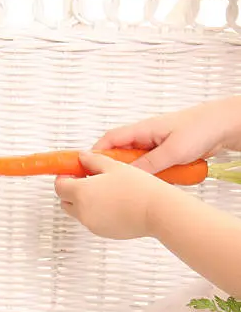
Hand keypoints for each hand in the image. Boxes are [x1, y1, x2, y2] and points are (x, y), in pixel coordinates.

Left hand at [54, 152, 170, 239]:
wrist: (157, 211)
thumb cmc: (138, 189)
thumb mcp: (113, 166)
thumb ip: (92, 160)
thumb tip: (82, 157)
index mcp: (81, 193)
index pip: (59, 187)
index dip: (63, 178)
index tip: (72, 173)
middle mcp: (82, 211)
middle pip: (64, 201)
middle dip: (70, 191)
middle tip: (85, 181)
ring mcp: (92, 224)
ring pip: (77, 212)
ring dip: (82, 202)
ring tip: (102, 191)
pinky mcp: (103, 232)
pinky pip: (91, 221)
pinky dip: (94, 212)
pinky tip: (111, 203)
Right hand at [93, 96, 240, 173]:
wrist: (225, 126)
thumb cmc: (201, 128)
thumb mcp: (172, 151)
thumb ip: (149, 164)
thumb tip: (128, 176)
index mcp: (142, 130)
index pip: (109, 140)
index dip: (95, 153)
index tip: (85, 167)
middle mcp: (145, 137)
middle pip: (120, 154)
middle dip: (115, 169)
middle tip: (109, 183)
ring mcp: (155, 146)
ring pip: (136, 164)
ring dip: (137, 174)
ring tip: (136, 185)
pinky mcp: (165, 155)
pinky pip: (151, 168)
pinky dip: (151, 176)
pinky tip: (155, 184)